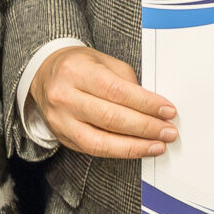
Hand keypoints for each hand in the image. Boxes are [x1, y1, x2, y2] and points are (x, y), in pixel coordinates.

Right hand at [32, 45, 176, 159]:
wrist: (45, 75)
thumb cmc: (80, 66)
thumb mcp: (103, 61)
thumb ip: (127, 81)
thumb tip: (153, 106)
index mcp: (76, 71)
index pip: (117, 91)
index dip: (146, 103)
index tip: (168, 110)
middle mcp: (64, 96)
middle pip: (110, 117)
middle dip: (145, 127)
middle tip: (168, 131)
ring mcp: (60, 120)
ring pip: (101, 141)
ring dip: (134, 146)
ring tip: (157, 145)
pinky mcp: (62, 137)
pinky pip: (94, 150)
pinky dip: (119, 152)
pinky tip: (137, 149)